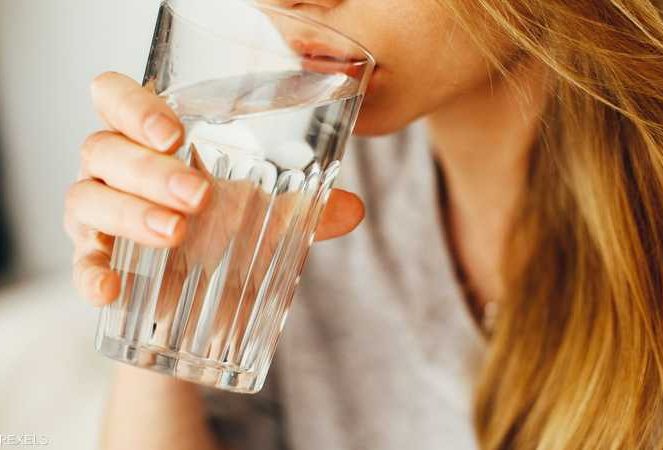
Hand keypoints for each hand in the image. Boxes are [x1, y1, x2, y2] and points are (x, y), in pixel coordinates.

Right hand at [64, 71, 364, 306]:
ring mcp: (99, 213)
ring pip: (86, 196)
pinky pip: (79, 261)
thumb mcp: (268, 217)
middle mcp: (116, 168)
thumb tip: (354, 209)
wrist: (202, 300)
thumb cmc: (227, 232)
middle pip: (103, 147)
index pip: (116, 97)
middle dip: (149, 169)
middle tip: (198, 195)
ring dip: (129, 213)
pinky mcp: (95, 259)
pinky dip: (90, 273)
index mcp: (152, 140)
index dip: (134, 105)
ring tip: (176, 233)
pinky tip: (111, 290)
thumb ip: (306, 208)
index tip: (175, 133)